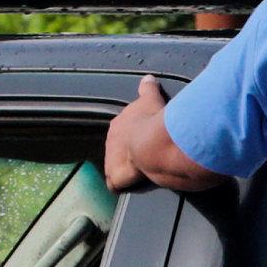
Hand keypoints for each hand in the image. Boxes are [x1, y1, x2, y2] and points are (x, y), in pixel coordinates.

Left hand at [103, 75, 169, 192]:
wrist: (154, 143)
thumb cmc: (153, 120)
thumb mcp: (150, 99)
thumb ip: (148, 89)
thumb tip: (149, 79)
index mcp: (119, 125)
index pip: (122, 131)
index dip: (132, 136)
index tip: (142, 139)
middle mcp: (112, 142)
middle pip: (116, 149)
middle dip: (126, 153)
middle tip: (141, 157)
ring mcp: (112, 160)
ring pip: (114, 166)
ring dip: (122, 170)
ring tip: (134, 174)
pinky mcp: (117, 177)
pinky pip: (115, 183)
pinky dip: (120, 185)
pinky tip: (126, 187)